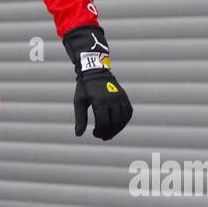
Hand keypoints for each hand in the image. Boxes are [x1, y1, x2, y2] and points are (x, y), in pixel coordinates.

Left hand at [62, 25, 132, 140]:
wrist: (95, 70)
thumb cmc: (85, 88)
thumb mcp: (79, 102)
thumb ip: (80, 118)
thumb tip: (79, 135)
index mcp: (100, 100)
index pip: (103, 122)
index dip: (99, 131)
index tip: (94, 133)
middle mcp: (112, 99)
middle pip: (113, 123)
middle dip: (107, 132)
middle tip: (101, 136)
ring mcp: (120, 97)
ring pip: (122, 119)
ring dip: (116, 129)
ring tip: (109, 133)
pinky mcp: (125, 97)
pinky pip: (128, 113)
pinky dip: (124, 121)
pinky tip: (117, 125)